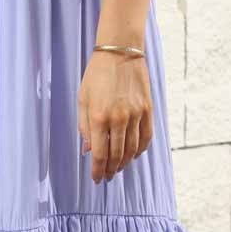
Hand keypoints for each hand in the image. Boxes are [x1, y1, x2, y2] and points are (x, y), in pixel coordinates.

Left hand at [79, 48, 153, 181]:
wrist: (120, 52)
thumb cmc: (97, 75)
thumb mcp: (82, 99)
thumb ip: (84, 127)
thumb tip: (88, 150)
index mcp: (99, 117)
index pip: (99, 154)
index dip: (97, 170)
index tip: (96, 179)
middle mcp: (119, 119)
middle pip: (116, 155)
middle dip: (110, 170)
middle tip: (106, 176)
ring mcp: (136, 115)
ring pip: (132, 150)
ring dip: (124, 163)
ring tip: (117, 168)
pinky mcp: (148, 110)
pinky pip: (146, 137)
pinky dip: (140, 150)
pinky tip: (133, 155)